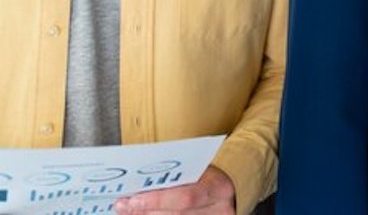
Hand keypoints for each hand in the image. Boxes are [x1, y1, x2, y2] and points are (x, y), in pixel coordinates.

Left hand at [113, 166, 234, 213]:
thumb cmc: (210, 176)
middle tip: (123, 206)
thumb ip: (176, 177)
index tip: (131, 199)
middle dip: (145, 212)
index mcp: (219, 188)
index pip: (186, 198)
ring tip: (129, 211)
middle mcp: (219, 209)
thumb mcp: (199, 170)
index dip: (157, 201)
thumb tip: (139, 184)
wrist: (231, 187)